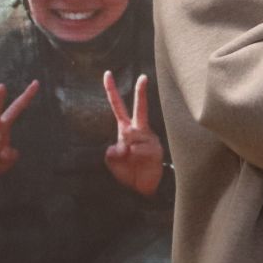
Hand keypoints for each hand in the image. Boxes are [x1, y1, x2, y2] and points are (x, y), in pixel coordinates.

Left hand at [103, 71, 165, 197]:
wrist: (142, 188)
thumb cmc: (128, 171)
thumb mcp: (113, 162)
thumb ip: (112, 153)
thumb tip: (121, 144)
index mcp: (126, 129)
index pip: (118, 107)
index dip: (112, 91)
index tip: (107, 74)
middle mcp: (138, 130)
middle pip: (140, 108)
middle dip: (141, 93)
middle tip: (143, 77)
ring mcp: (148, 138)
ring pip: (134, 135)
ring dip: (128, 149)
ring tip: (132, 160)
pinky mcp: (155, 149)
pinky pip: (140, 149)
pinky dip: (135, 156)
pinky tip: (139, 162)